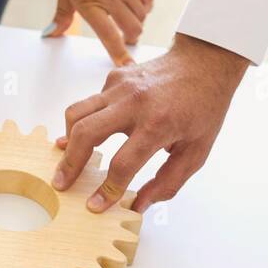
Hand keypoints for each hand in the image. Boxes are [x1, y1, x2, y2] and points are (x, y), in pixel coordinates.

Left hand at [45, 0, 151, 63]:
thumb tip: (52, 33)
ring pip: (142, 16)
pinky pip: (149, 0)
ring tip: (127, 19)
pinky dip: (145, 7)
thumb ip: (63, 12)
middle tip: (124, 37)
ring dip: (137, 23)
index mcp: (89, 2)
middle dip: (130, 38)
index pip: (109, 36)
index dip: (119, 53)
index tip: (126, 66)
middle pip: (133, 30)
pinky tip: (136, 4)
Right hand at [53, 34, 248, 211]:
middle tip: (62, 183)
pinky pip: (90, 103)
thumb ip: (168, 182)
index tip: (95, 205)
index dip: (106, 189)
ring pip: (77, 113)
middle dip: (70, 164)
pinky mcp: (114, 78)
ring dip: (68, 141)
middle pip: (86, 134)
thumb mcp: (196, 151)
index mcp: (158, 124)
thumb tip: (139, 204)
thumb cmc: (204, 106)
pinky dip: (84, 121)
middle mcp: (134, 103)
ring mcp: (120, 87)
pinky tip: (89, 135)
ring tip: (67, 160)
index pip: (122, 164)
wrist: (205, 62)